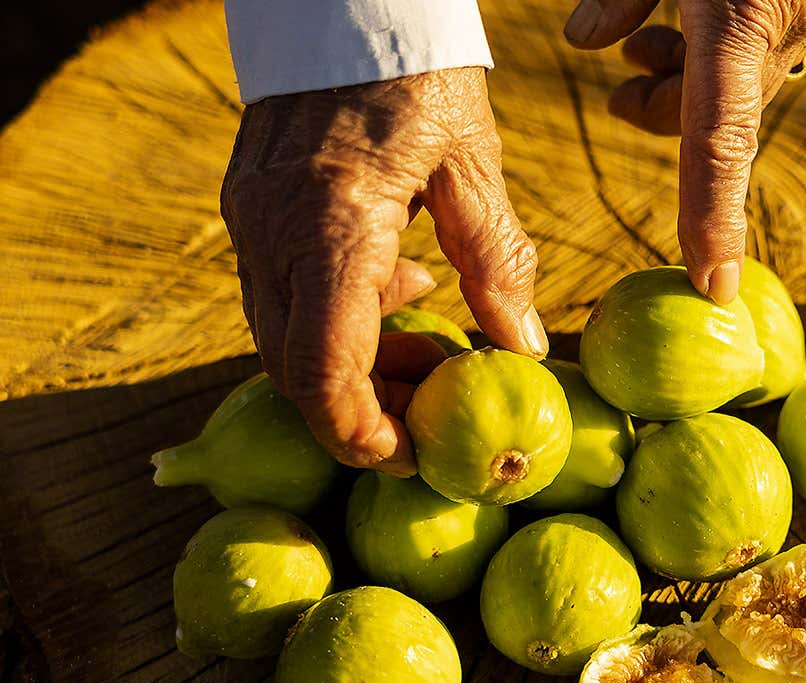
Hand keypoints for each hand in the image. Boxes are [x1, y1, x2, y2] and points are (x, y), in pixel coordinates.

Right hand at [221, 67, 546, 474]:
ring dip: (355, 363)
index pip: (323, 370)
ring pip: (286, 337)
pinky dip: (339, 317)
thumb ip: (496, 262)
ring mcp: (250, 219)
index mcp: (330, 225)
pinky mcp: (250, 207)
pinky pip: (284, 293)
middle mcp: (271, 231)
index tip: (410, 456)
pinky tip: (402, 288)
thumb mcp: (473, 164)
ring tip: (433, 348)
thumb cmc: (418, 70)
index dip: (362, 432)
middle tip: (436, 407)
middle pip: (297, 368)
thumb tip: (522, 349)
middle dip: (365, 405)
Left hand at [564, 0, 805, 302]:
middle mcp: (785, 35)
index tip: (713, 288)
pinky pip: (765, 50)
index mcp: (740, 21)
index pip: (718, 143)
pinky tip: (685, 15)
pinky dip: (723, 52)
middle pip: (717, 121)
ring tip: (637, 49)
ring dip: (685, 82)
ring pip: (741, 86)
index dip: (713, 223)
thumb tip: (584, 41)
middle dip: (661, 118)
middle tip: (620, 101)